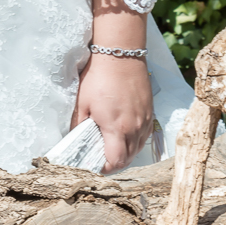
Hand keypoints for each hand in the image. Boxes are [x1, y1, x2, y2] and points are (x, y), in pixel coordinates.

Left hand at [72, 53, 152, 173]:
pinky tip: (125, 136)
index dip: (105, 168)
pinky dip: (135, 141)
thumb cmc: (99, 78)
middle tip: (101, 160)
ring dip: (126, 153)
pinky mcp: (150, 112)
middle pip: (128, 158)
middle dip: (115, 163)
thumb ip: (79, 125)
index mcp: (116, 128)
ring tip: (112, 149)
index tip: (95, 166)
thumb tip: (75, 139)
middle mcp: (134, 128)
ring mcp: (145, 120)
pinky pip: (144, 135)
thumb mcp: (82, 103)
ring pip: (138, 148)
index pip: (115, 161)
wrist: (121, 56)